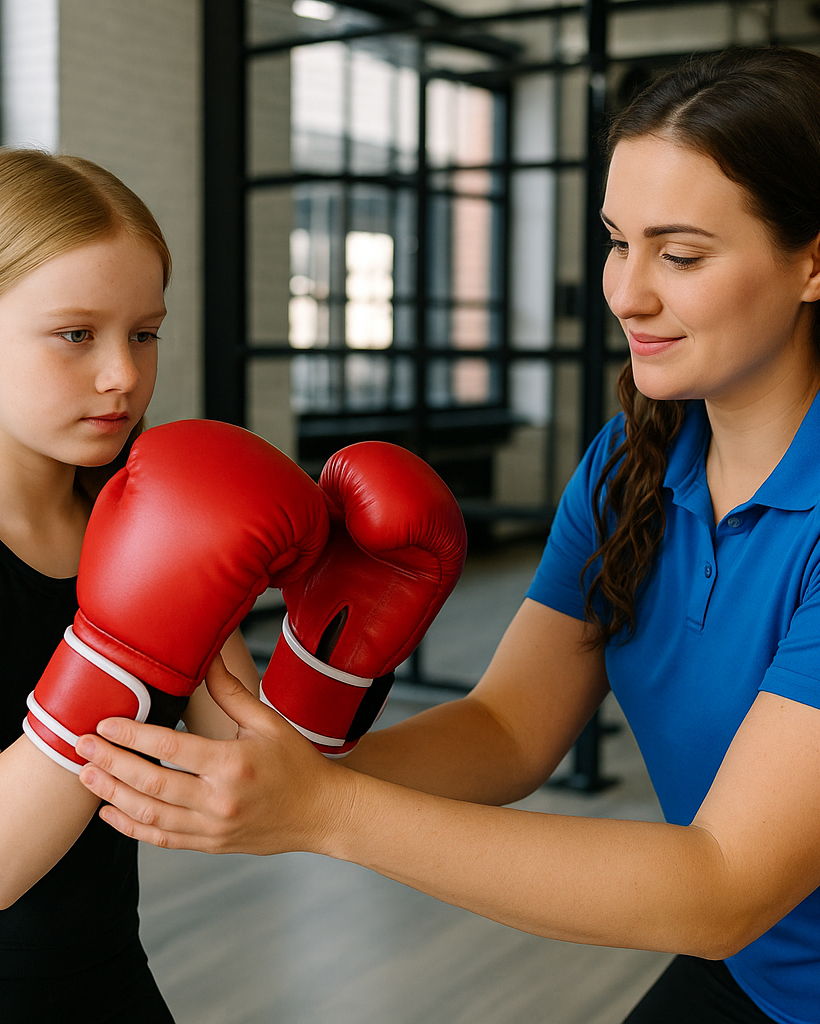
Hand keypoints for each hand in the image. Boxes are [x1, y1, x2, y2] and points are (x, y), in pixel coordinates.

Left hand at [75, 656, 352, 855]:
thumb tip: (207, 658)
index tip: (105, 723)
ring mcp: (213, 828)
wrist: (322, 812)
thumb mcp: (269, 721)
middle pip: (151, 783)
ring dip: (112, 795)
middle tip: (81, 746)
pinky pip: (162, 839)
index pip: (170, 748)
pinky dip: (131, 827)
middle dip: (110, 764)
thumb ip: (231, 693)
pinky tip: (110, 812)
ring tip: (85, 776)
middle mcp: (219, 800)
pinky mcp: (210, 844)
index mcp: (233, 764)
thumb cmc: (298, 763)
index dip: (132, 736)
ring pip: (150, 815)